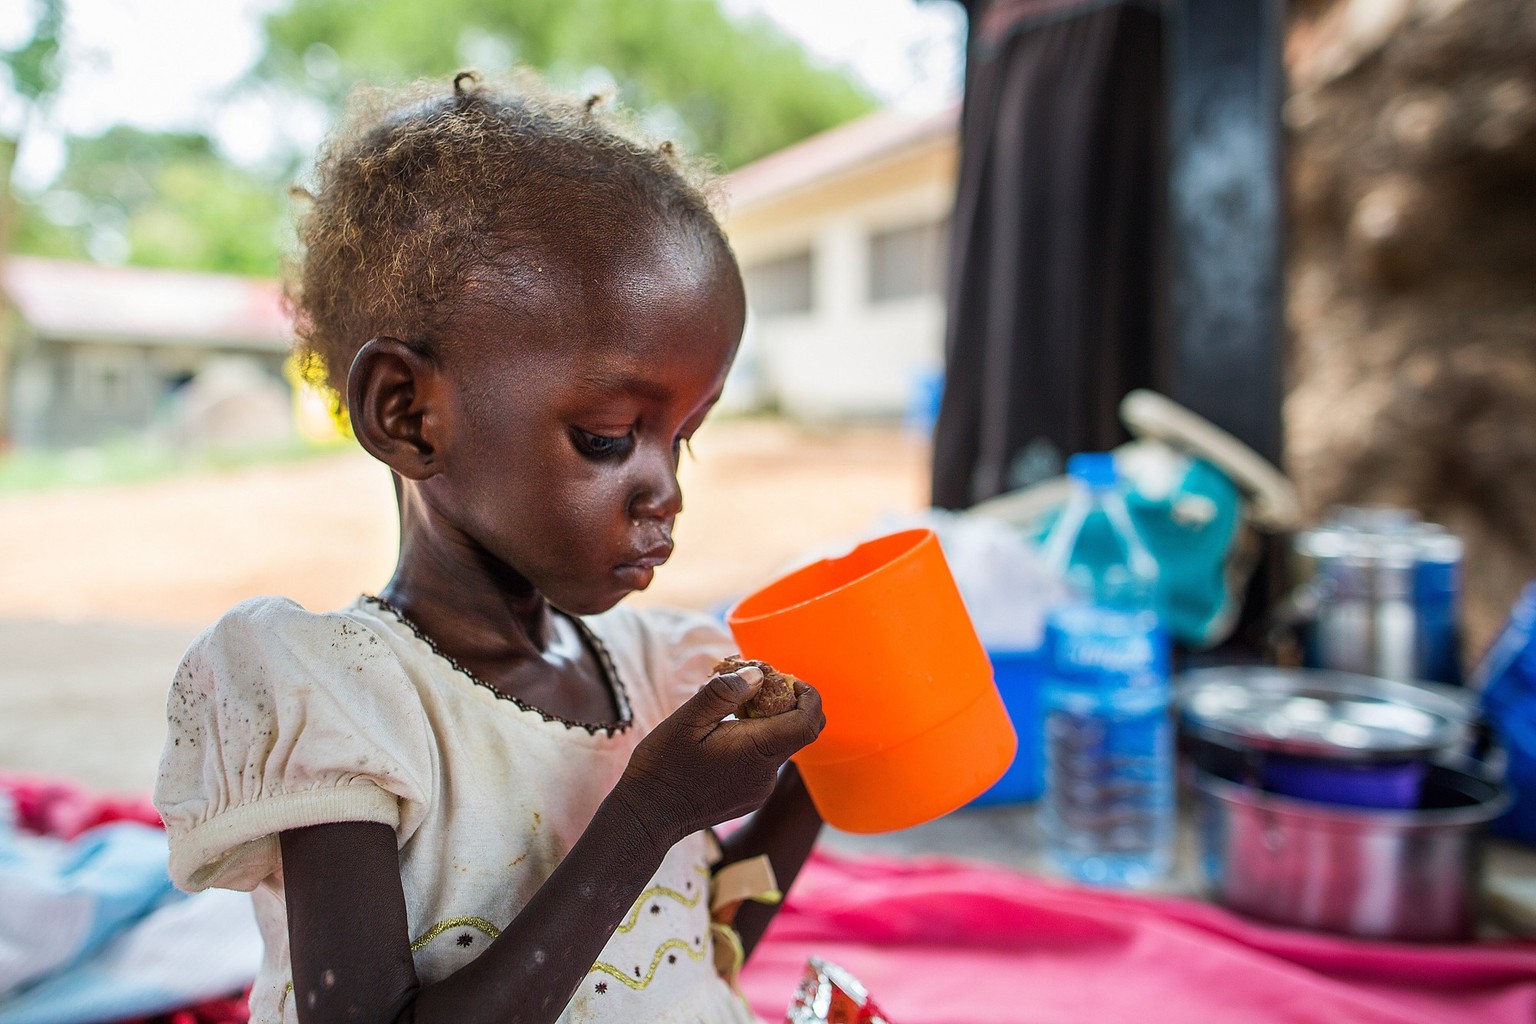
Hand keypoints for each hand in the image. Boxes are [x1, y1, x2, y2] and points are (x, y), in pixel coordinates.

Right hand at [614, 666, 823, 848]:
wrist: (648, 817)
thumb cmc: (663, 766)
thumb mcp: (687, 720)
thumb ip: (725, 693)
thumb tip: (758, 675)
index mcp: (756, 751)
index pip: (808, 722)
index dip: (808, 696)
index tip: (787, 680)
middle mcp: (766, 775)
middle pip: (795, 732)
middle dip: (783, 704)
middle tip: (751, 688)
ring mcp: (760, 790)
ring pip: (777, 746)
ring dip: (763, 723)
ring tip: (728, 711)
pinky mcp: (750, 798)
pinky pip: (763, 763)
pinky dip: (753, 743)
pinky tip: (722, 737)